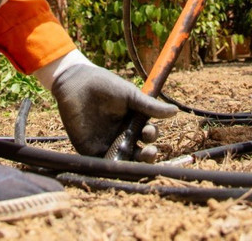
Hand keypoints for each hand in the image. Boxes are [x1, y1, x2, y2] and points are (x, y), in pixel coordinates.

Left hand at [39, 52, 177, 158]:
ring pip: (124, 161)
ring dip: (133, 165)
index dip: (151, 137)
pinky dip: (112, 168)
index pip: (147, 136)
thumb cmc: (105, 85)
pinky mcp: (90, 150)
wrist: (77, 82)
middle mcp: (121, 136)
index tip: (148, 132)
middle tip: (149, 152)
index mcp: (132, 122)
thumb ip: (149, 106)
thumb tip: (175, 111)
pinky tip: (117, 167)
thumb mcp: (130, 95)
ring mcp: (106, 144)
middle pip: (139, 153)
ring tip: (138, 160)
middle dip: (148, 156)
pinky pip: (103, 164)